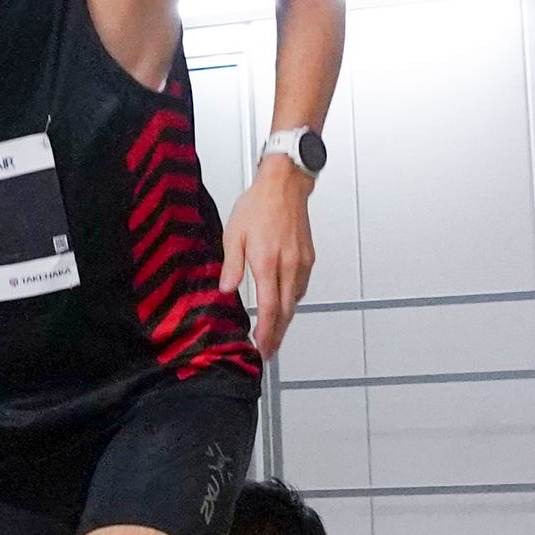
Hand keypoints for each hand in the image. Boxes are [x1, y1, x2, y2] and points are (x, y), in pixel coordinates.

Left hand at [222, 161, 316, 356]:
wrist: (284, 184)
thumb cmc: (259, 204)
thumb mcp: (234, 234)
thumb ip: (231, 265)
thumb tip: (227, 289)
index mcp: (267, 262)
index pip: (270, 308)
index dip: (267, 332)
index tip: (262, 346)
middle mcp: (288, 265)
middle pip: (286, 311)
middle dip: (278, 334)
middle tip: (269, 350)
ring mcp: (301, 262)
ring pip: (296, 300)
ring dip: (286, 319)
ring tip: (275, 332)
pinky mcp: (308, 257)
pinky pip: (301, 286)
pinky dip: (293, 300)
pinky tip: (285, 303)